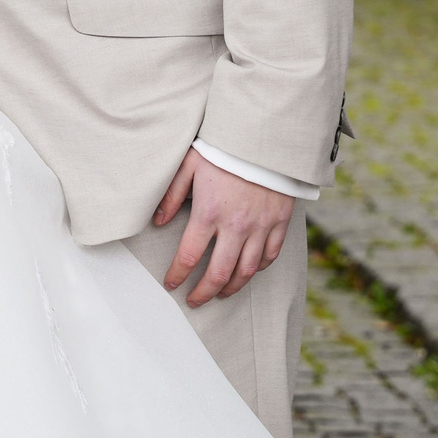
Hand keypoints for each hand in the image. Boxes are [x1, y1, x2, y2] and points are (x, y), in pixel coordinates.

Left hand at [152, 147, 292, 304]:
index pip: (189, 256)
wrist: (264, 136)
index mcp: (209, 212)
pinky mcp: (279, 222)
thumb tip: (158, 222)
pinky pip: (270, 255)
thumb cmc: (222, 147)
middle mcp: (236, 226)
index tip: (171, 284)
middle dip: (203, 292)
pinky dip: (258, 269)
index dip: (178, 275)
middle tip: (194, 300)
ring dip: (231, 288)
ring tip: (220, 294)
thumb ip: (171, 195)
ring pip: (246, 271)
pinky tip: (248, 273)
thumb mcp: (189, 164)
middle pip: (218, 273)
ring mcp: (260, 226)